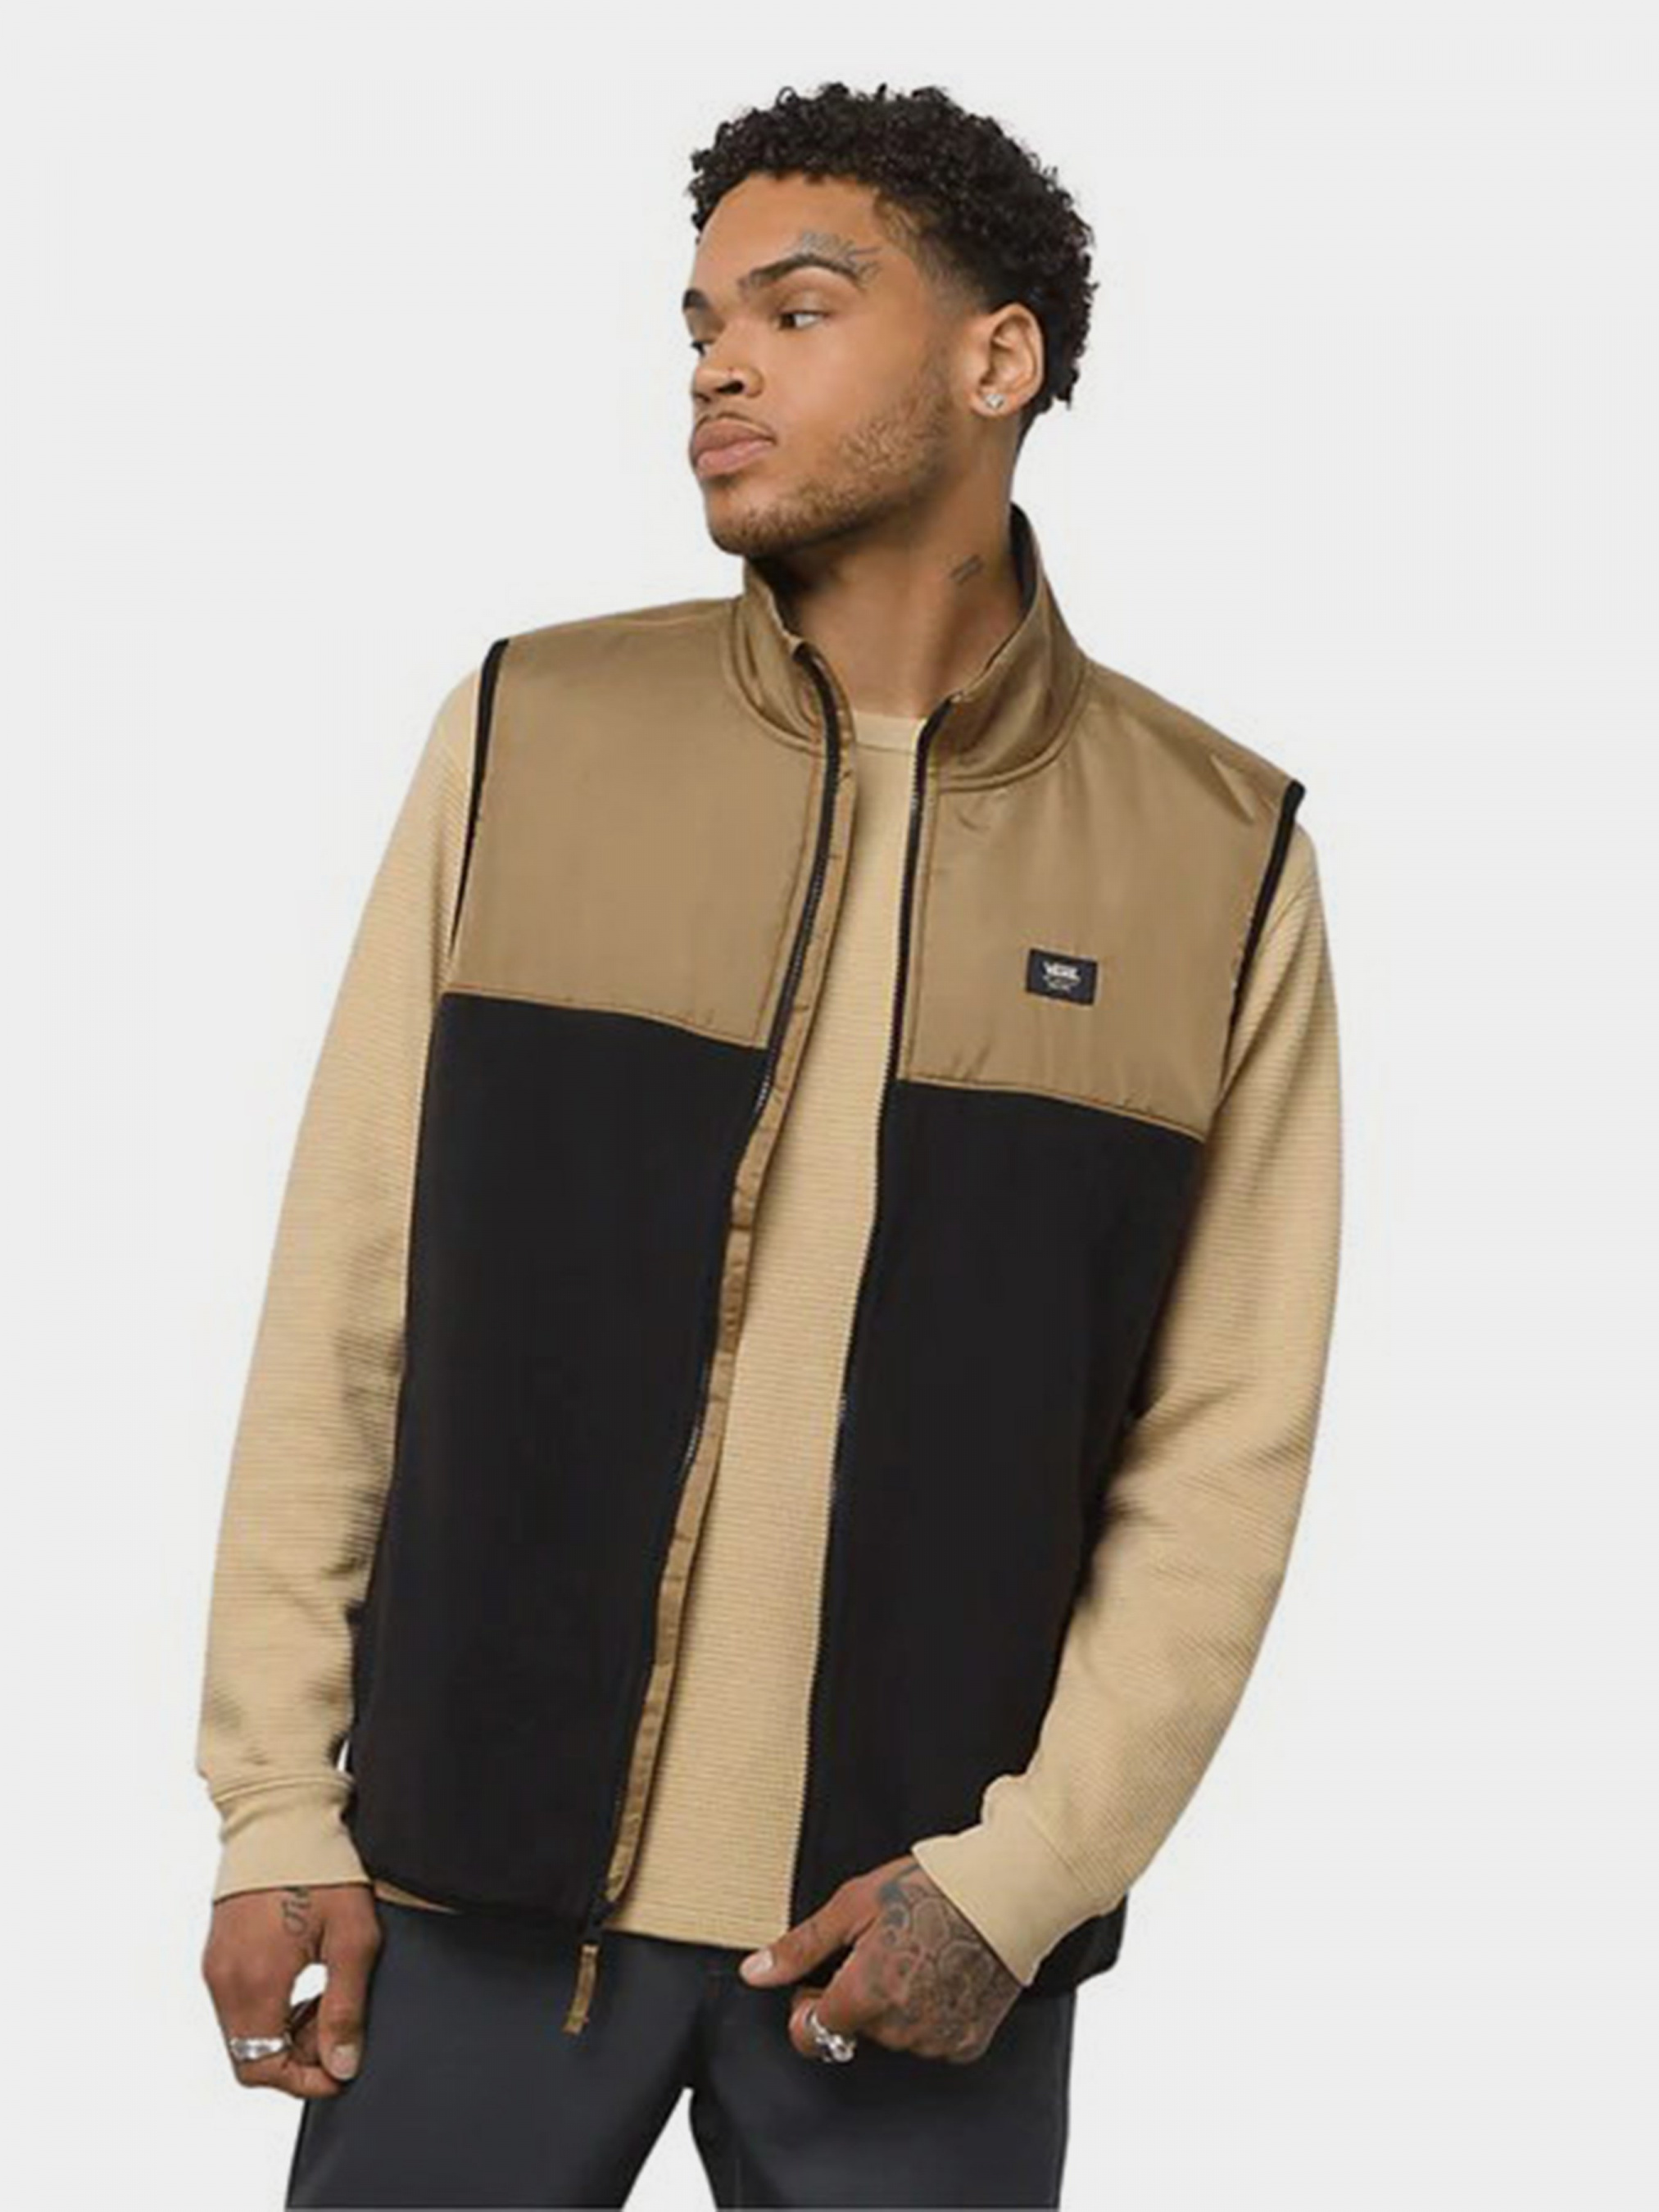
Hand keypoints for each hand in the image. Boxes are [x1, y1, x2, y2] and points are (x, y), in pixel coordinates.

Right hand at [201, 1881, 382, 2098]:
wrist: (282, 1813)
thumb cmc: (322, 1867)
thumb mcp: (352, 1937)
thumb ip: (345, 2008)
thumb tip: (342, 2066)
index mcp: (253, 1981)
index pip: (262, 2068)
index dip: (306, 2079)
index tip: (342, 2065)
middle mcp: (222, 1980)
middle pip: (251, 2056)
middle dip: (298, 2054)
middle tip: (338, 2019)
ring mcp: (214, 1965)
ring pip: (244, 2032)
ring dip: (285, 2030)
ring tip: (326, 1993)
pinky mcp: (216, 1952)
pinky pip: (238, 2003)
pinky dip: (270, 2007)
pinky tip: (304, 1975)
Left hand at [739, 1854, 1021, 2064]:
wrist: (1003, 1893)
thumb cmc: (930, 1889)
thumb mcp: (853, 1904)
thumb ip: (801, 1947)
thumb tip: (755, 1973)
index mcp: (865, 1997)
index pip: (809, 2036)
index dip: (807, 2005)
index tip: (821, 1979)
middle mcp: (899, 2029)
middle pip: (852, 2031)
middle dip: (854, 1997)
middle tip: (878, 1951)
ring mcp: (936, 2041)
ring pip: (890, 2038)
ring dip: (891, 2008)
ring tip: (914, 1957)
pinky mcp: (966, 2044)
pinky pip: (929, 2041)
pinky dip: (928, 2016)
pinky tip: (939, 1976)